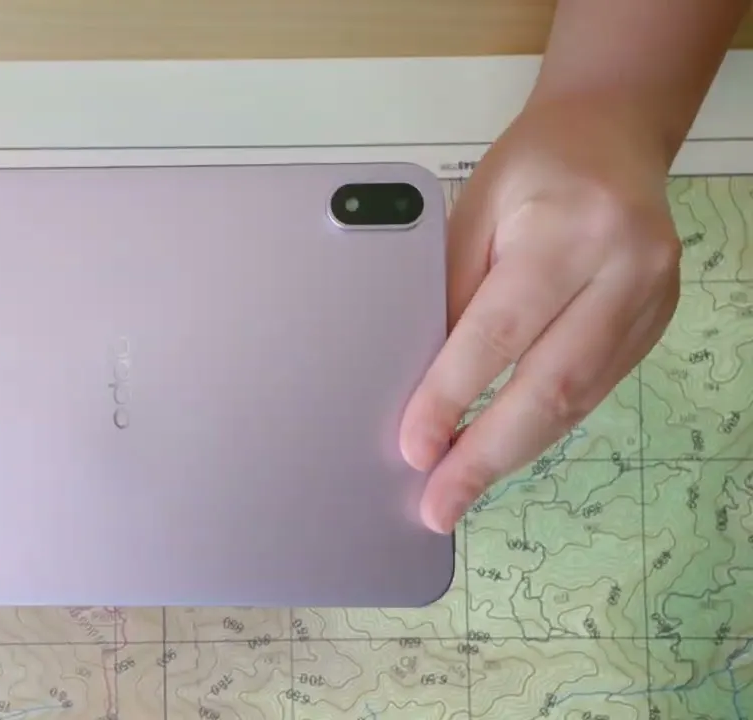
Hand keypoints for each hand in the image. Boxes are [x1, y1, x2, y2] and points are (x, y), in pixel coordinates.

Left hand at [400, 96, 681, 532]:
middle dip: (487, 454)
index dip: (452, 395)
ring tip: (461, 490)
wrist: (614, 137)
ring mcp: (651, 301)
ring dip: (514, 452)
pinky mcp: (656, 325)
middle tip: (439, 505)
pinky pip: (594, 390)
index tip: (414, 448)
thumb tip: (416, 381)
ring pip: (578, 399)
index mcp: (568, 230)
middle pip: (550, 384)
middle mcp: (623, 269)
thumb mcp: (471, 212)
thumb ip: (449, 291)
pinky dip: (543, 426)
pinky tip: (503, 450)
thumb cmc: (531, 171)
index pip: (499, 330)